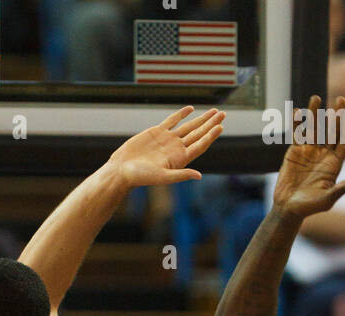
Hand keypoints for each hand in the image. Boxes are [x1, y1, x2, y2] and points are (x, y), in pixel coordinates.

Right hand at [107, 106, 224, 189]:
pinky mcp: (157, 132)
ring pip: (189, 126)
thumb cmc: (140, 177)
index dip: (211, 136)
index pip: (199, 145)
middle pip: (198, 134)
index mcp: (179, 159)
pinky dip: (182, 114)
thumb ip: (181, 175)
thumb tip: (199, 176)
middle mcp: (176, 149)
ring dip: (201, 119)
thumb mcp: (162, 177)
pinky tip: (191, 109)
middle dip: (210, 124)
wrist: (122, 170)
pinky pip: (172, 121)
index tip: (220, 127)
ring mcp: (168, 140)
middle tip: (223, 114)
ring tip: (214, 111)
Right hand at [272, 95, 344, 218]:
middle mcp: (324, 154)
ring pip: (315, 128)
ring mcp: (310, 151)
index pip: (344, 142)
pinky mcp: (295, 151)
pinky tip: (298, 111)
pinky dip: (297, 123)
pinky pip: (297, 133)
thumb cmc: (309, 207)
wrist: (288, 208)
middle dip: (336, 116)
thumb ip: (340, 190)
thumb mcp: (326, 200)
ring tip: (316, 98)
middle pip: (332, 131)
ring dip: (316, 113)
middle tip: (341, 100)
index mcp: (335, 163)